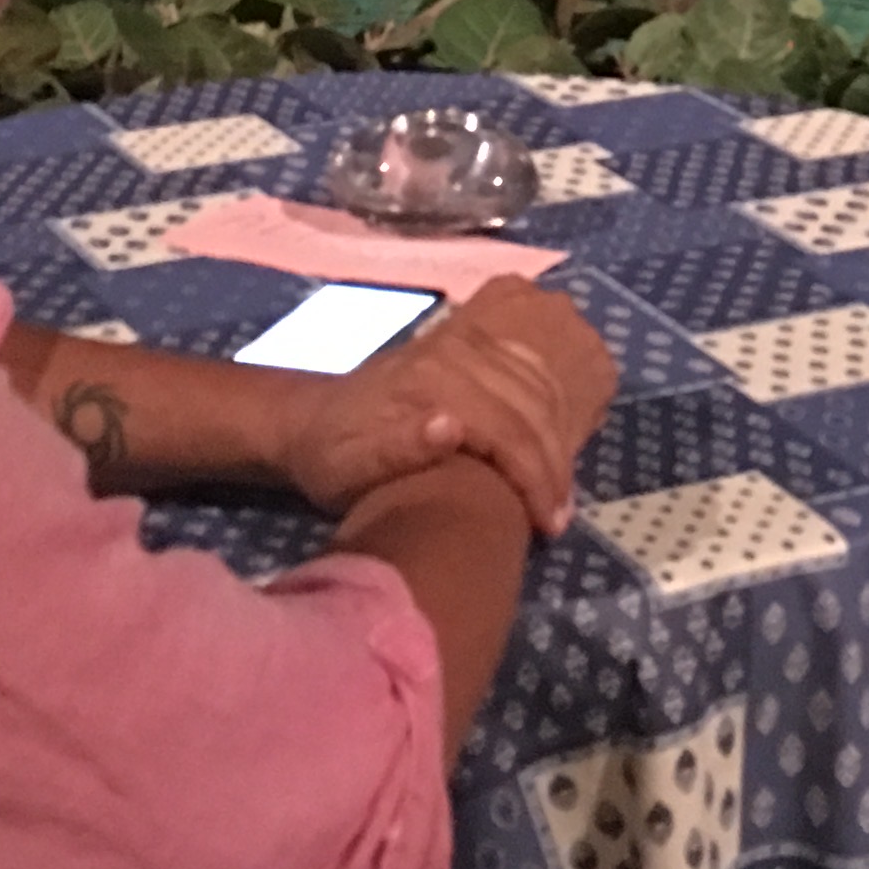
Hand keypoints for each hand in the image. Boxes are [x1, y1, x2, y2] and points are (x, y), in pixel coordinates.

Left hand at [274, 282, 617, 529]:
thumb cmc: (331, 457)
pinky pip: (534, 371)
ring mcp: (469, 343)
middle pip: (532, 409)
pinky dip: (553, 411)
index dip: (536, 479)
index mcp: (431, 381)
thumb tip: (452, 427)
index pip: (509, 429)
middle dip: (554, 468)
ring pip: (541, 387)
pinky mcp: (475, 344)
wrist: (309, 418)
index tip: (549, 525)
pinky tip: (554, 451)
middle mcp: (457, 352)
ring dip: (559, 443)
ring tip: (559, 497)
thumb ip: (396, 448)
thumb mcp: (348, 468)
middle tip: (558, 519)